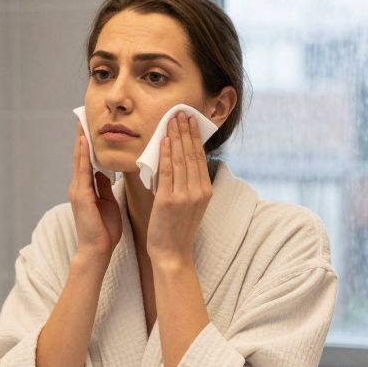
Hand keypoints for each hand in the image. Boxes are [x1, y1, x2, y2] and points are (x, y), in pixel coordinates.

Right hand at [68, 123, 121, 257]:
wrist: (97, 249)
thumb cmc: (104, 230)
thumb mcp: (108, 203)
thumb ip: (104, 187)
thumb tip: (105, 173)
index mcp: (86, 188)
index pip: (86, 161)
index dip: (87, 144)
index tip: (89, 126)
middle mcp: (79, 186)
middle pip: (80, 156)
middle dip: (81, 137)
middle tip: (82, 117)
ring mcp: (78, 190)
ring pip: (79, 160)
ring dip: (80, 141)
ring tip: (81, 123)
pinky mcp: (81, 195)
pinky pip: (82, 171)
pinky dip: (83, 156)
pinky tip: (84, 143)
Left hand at [146, 112, 211, 268]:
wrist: (172, 253)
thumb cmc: (176, 229)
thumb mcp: (188, 203)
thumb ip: (186, 183)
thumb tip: (176, 159)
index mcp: (205, 190)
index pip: (200, 157)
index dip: (195, 137)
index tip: (191, 120)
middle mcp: (198, 191)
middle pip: (191, 155)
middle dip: (186, 131)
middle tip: (181, 112)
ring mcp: (184, 196)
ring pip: (180, 160)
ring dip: (175, 137)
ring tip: (172, 120)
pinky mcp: (168, 201)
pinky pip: (167, 173)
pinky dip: (165, 155)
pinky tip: (162, 142)